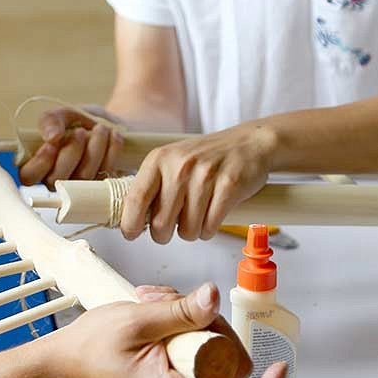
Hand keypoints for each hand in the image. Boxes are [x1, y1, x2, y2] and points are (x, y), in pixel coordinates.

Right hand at [18, 106, 123, 187]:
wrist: (110, 125)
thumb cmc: (80, 122)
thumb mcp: (63, 114)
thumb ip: (51, 120)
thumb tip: (51, 136)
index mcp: (39, 164)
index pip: (28, 176)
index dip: (39, 163)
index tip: (52, 144)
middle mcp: (57, 180)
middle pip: (56, 179)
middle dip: (71, 152)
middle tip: (80, 131)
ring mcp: (80, 187)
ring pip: (83, 177)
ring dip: (94, 148)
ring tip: (100, 128)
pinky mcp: (102, 186)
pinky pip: (105, 174)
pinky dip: (111, 151)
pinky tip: (113, 135)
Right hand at [51, 282, 284, 377]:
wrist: (60, 370)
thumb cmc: (88, 354)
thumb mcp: (135, 321)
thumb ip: (179, 311)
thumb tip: (214, 298)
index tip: (278, 368)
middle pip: (226, 369)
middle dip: (209, 327)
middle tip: (177, 301)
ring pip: (211, 358)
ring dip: (190, 323)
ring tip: (154, 304)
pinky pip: (195, 359)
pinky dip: (181, 332)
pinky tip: (155, 315)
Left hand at [120, 122, 275, 242]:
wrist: (248, 143)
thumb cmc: (205, 158)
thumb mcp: (171, 163)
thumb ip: (151, 188)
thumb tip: (131, 221)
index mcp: (159, 159)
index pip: (134, 199)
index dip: (129, 224)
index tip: (131, 233)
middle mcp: (179, 166)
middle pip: (160, 224)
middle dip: (164, 234)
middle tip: (173, 225)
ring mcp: (205, 175)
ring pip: (188, 230)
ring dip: (192, 231)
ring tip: (197, 215)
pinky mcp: (229, 186)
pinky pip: (210, 227)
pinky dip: (209, 229)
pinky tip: (212, 214)